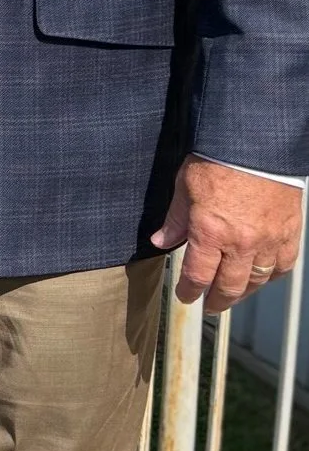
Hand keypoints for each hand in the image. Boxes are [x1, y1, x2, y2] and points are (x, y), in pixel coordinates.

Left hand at [152, 155, 303, 313]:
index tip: (185, 296)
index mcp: (210, 231)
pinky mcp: (288, 234)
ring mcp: (268, 240)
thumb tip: (161, 242)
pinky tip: (261, 278)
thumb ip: (175, 219)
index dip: (189, 291)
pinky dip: (270, 276)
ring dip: (242, 293)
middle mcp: (241, 242)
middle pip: (228, 286)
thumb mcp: (184, 186)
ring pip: (256, 281)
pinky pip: (281, 267)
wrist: (256, 144)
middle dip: (216, 300)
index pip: (197, 275)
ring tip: (231, 296)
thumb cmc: (217, 159)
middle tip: (208, 305)